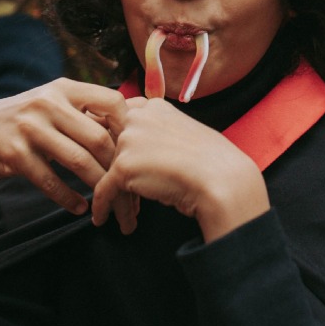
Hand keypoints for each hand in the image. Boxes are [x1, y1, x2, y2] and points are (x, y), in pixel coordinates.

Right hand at [0, 79, 128, 212]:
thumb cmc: (27, 122)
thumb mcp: (53, 104)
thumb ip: (86, 112)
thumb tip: (133, 128)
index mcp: (63, 89)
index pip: (112, 101)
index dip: (130, 128)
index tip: (136, 152)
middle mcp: (47, 103)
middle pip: (99, 138)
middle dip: (118, 168)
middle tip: (129, 189)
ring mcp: (29, 128)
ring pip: (78, 162)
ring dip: (98, 186)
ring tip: (108, 202)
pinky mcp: (15, 154)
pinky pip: (51, 181)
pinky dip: (70, 198)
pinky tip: (80, 207)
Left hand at [93, 97, 268, 240]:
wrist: (223, 180)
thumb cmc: (213, 162)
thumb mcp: (186, 133)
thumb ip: (160, 132)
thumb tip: (145, 149)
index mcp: (154, 107)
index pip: (122, 120)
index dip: (118, 142)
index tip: (115, 159)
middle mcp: (138, 117)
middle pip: (111, 145)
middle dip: (115, 170)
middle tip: (119, 191)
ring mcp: (129, 140)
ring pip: (108, 170)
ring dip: (115, 193)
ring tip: (122, 214)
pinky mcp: (123, 166)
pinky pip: (103, 189)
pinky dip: (102, 206)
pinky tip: (101, 219)